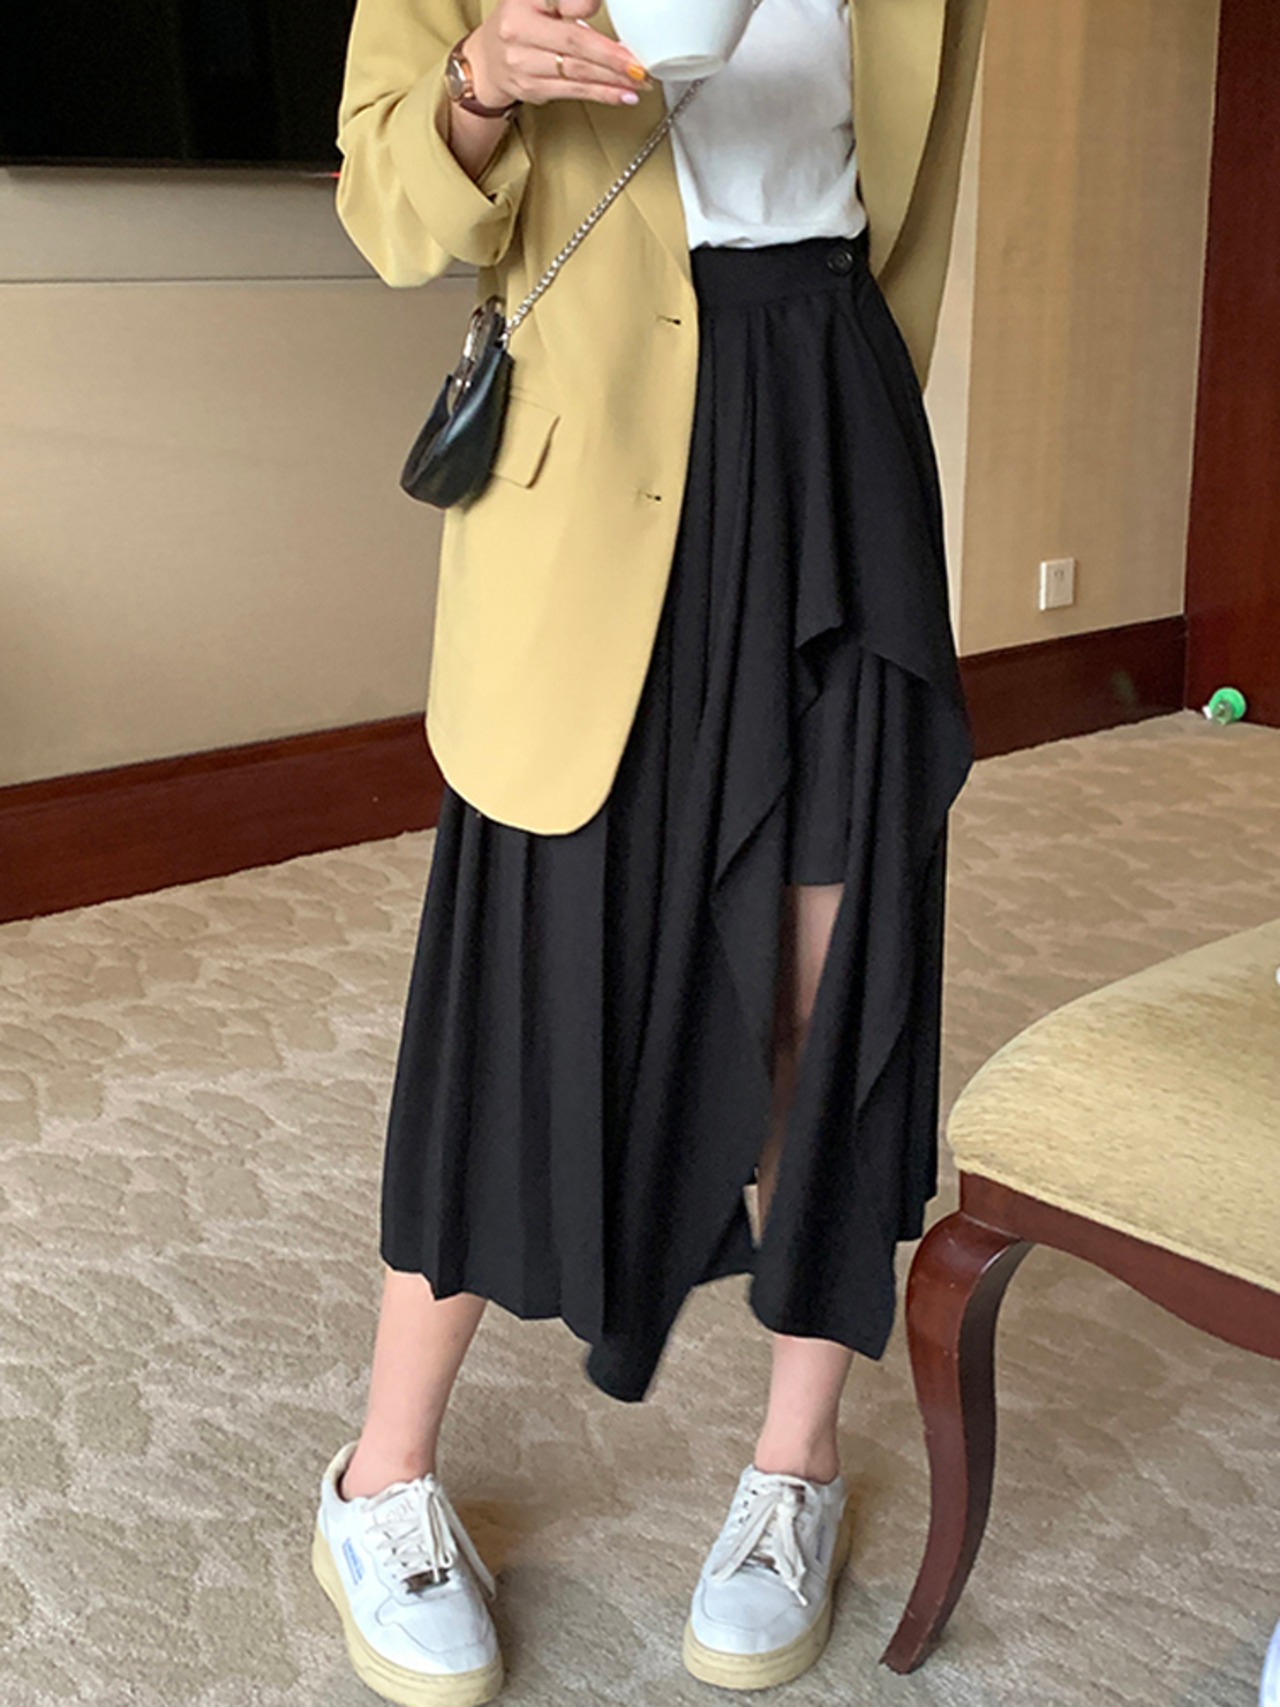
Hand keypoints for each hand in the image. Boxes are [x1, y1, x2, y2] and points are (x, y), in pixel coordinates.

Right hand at [468, 0, 650, 107]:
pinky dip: (602, 93)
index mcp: (524, 0)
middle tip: (638, 62)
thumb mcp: (538, 0)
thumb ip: (569, 1)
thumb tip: (597, 4)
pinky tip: (622, 94)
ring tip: (639, 80)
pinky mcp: (531, 88)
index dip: (587, 7)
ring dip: (613, 79)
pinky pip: (573, 91)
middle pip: (575, 43)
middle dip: (612, 56)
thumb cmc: (520, 24)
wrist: (487, 61)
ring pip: (577, 72)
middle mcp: (518, 30)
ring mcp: (522, 63)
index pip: (565, 2)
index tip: (605, 12)